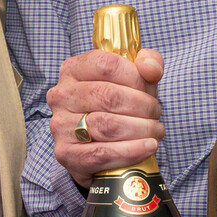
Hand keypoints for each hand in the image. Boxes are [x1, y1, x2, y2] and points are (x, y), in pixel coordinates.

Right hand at [48, 47, 164, 187]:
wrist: (100, 145)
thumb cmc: (118, 106)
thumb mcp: (134, 79)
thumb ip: (148, 63)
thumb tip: (150, 68)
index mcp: (73, 69)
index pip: (106, 65)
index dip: (136, 78)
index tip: (150, 91)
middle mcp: (62, 95)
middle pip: (108, 96)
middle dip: (142, 106)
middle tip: (156, 114)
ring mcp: (60, 125)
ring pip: (107, 125)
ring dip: (140, 129)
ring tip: (155, 131)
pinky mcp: (66, 153)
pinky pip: (102, 153)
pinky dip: (131, 151)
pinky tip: (148, 147)